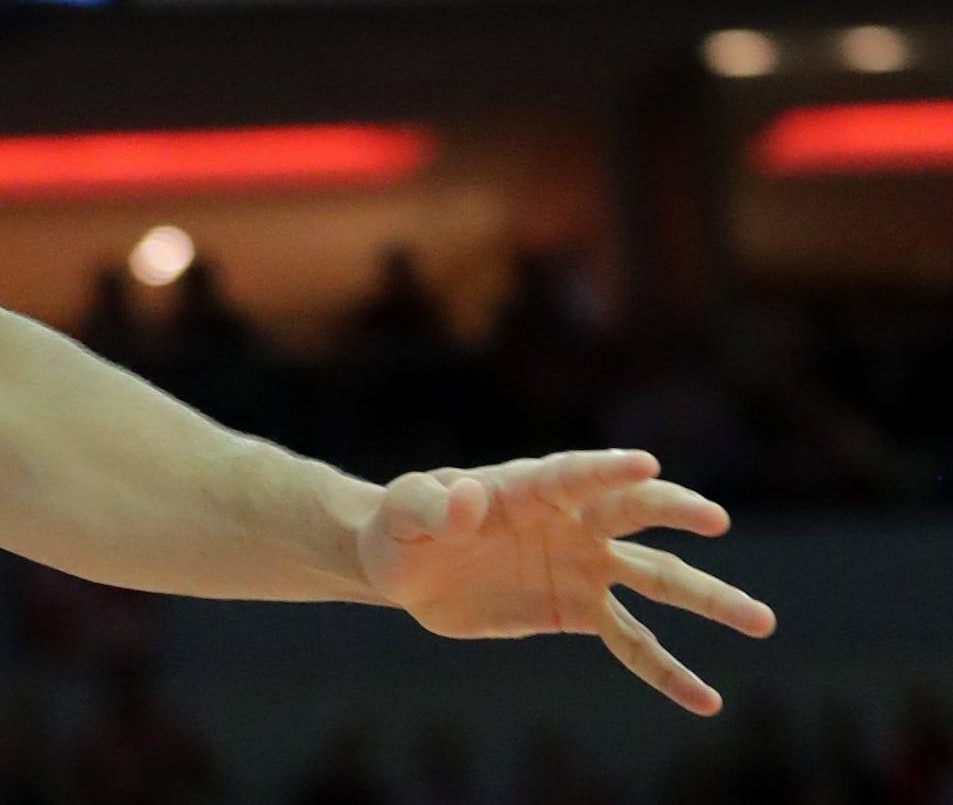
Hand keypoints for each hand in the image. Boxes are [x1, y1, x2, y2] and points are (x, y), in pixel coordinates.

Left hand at [359, 448, 775, 714]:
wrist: (404, 567)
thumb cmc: (402, 522)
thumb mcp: (405, 510)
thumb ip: (435, 504)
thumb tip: (469, 500)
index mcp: (525, 486)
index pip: (571, 474)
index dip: (605, 469)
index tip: (646, 464)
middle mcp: (566, 521)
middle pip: (630, 513)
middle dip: (673, 512)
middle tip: (716, 519)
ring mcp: (580, 565)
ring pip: (654, 579)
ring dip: (706, 598)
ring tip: (762, 620)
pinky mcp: (576, 610)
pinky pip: (632, 642)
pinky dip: (669, 671)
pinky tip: (708, 700)